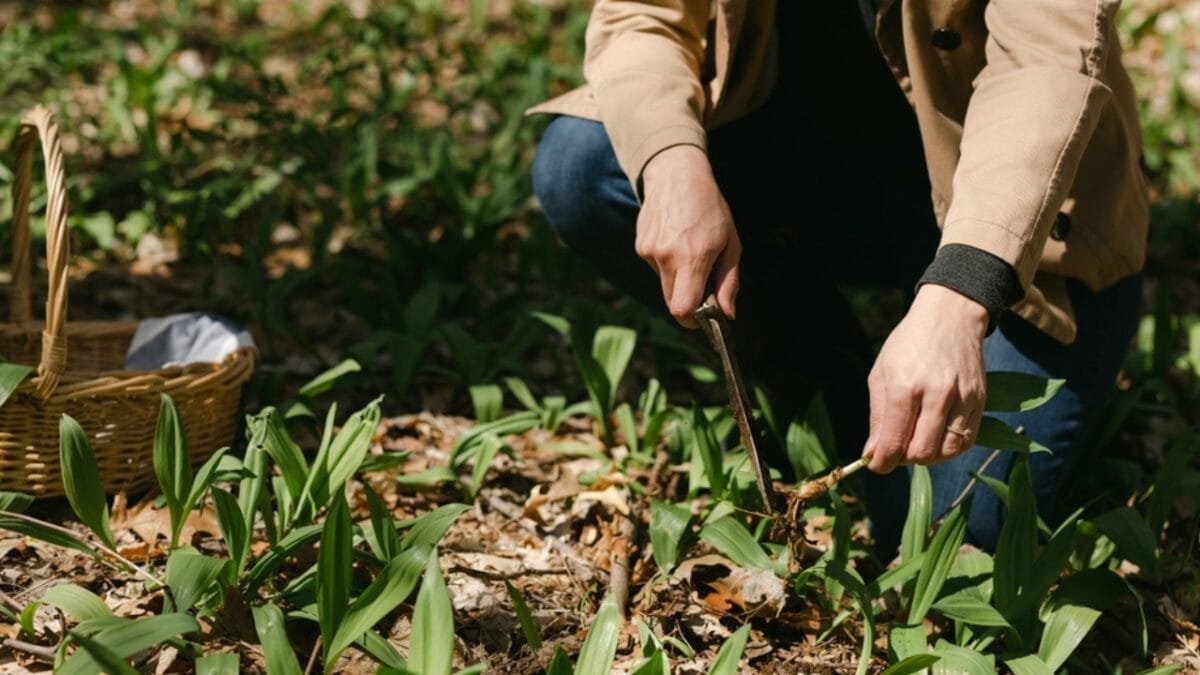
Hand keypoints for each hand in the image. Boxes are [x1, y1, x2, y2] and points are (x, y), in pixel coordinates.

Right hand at [636, 145, 739, 327]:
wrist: (675, 175)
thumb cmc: (709, 208)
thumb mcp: (730, 243)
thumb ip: (728, 281)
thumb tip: (727, 313)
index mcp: (693, 257)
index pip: (682, 308)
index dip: (692, 320)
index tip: (702, 317)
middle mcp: (666, 257)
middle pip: (671, 302)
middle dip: (688, 301)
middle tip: (703, 283)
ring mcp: (649, 252)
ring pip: (664, 284)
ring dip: (678, 277)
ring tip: (689, 249)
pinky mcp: (640, 247)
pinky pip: (656, 268)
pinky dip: (668, 263)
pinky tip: (676, 240)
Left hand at [863, 284, 988, 472]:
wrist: (950, 317)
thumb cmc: (908, 344)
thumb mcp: (881, 373)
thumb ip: (877, 417)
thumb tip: (873, 454)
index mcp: (905, 387)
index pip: (894, 442)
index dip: (882, 462)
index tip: (876, 465)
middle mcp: (936, 395)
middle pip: (921, 452)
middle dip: (903, 459)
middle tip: (895, 449)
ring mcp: (962, 399)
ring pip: (945, 452)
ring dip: (927, 456)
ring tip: (915, 441)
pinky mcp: (979, 401)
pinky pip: (965, 441)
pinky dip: (948, 448)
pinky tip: (935, 436)